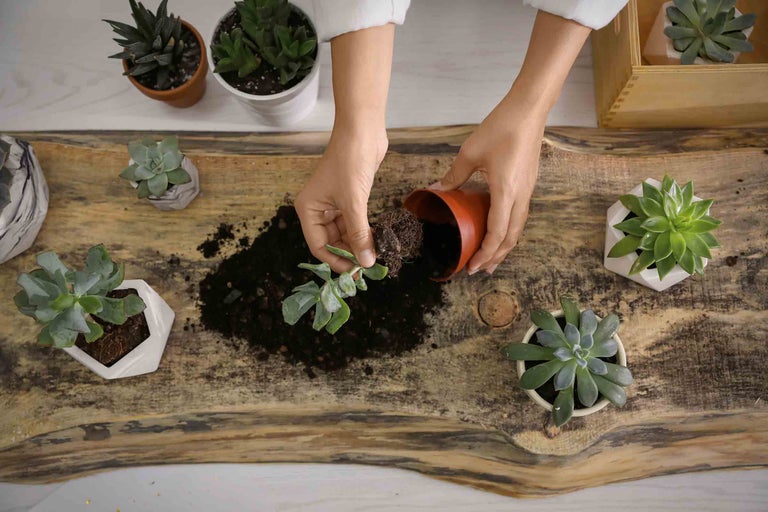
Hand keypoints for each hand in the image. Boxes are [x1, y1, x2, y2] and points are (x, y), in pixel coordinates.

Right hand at [295, 129, 387, 272]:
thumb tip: (366, 262)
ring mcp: (333, 204)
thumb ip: (359, 234)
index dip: (336, 260)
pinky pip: (354, 223)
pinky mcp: (349, 198)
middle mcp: (317, 209)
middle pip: (331, 242)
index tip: (355, 271)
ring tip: (375, 255)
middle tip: (368, 266)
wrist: (362, 130)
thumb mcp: (354, 202)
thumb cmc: (350, 161)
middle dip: (349, 254)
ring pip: (344, 234)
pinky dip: (363, 233)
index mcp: (308, 209)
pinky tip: (376, 241)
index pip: (318, 246)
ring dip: (358, 245)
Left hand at [431, 92, 546, 273]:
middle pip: (511, 237)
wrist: (529, 110)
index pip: (497, 232)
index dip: (485, 253)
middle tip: (480, 269)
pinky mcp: (529, 184)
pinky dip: (509, 229)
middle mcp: (521, 196)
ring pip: (518, 228)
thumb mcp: (469, 153)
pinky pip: (520, 215)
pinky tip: (499, 230)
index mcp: (506, 191)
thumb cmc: (501, 128)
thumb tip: (435, 190)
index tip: (472, 265)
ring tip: (491, 258)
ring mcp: (528, 190)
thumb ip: (453, 176)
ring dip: (504, 246)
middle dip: (496, 257)